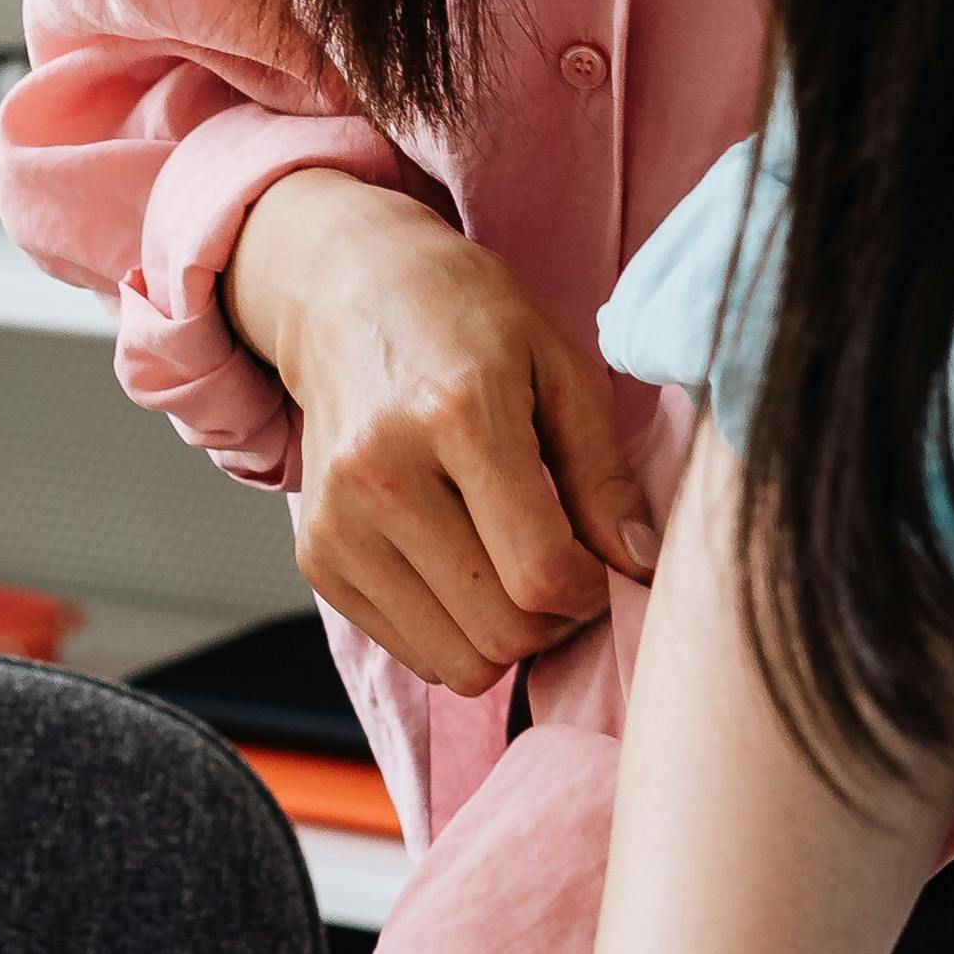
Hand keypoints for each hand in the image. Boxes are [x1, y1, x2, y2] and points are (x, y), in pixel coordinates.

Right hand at [219, 173, 651, 694]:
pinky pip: (412, 653)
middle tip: (562, 568)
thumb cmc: (465, 319)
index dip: (592, 590)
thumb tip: (637, 564)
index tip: (600, 560)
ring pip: (455, 662)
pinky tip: (461, 567)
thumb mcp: (560, 362)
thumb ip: (603, 471)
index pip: (540, 573)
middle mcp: (382, 475)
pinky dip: (451, 631)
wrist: (345, 291)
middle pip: (499, 631)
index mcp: (458, 414)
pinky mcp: (316, 557)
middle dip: (552, 620)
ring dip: (503, 636)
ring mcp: (338, 523)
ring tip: (511, 570)